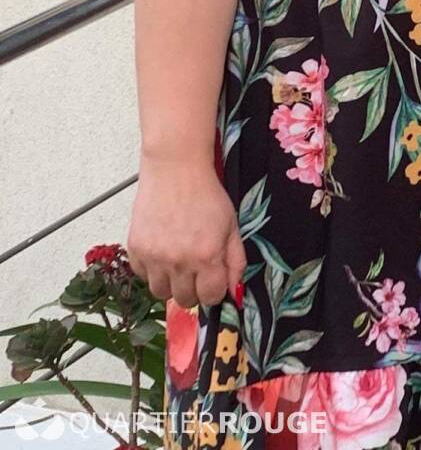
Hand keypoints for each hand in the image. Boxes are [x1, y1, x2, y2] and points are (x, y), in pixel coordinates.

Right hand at [126, 154, 245, 308]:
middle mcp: (179, 261)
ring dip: (171, 282)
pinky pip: (142, 276)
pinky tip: (161, 249)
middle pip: (185, 300)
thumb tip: (235, 290)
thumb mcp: (232, 225)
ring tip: (177, 259)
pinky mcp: (136, 249)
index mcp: (206, 256)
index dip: (214, 290)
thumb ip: (235, 260)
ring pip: (161, 293)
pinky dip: (152, 269)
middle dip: (194, 289)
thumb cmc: (205, 193)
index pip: (210, 297)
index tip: (213, 280)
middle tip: (196, 268)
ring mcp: (154, 257)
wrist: (176, 169)